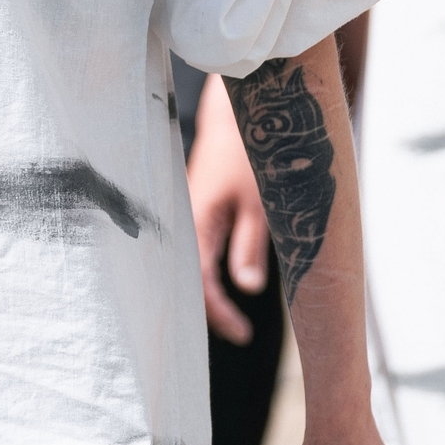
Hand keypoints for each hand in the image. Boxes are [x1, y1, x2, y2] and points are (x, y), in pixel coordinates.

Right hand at [188, 73, 271, 342]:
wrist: (238, 110)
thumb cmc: (253, 153)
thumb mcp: (260, 203)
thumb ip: (250, 246)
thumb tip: (248, 288)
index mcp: (197, 222)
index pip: (201, 283)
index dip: (219, 313)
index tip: (243, 333)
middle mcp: (184, 221)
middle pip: (188, 279)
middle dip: (209, 310)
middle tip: (238, 332)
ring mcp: (187, 214)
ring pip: (191, 264)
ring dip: (208, 291)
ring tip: (232, 318)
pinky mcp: (195, 206)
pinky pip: (195, 248)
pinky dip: (207, 271)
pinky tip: (221, 282)